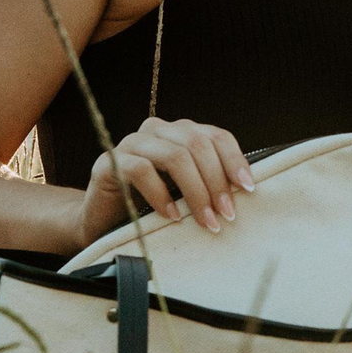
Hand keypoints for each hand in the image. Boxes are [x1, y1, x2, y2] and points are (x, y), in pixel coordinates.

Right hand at [78, 117, 254, 247]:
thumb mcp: (185, 191)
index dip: (234, 160)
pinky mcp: (108, 162)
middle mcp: (157, 130)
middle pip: (197, 144)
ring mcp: (131, 143)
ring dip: (195, 192)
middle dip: (217, 181)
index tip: (249, 189)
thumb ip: (208, 182)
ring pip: (174, 156)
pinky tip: (172, 217)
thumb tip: (247, 191)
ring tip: (206, 221)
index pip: (215, 136)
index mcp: (180, 132)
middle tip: (226, 214)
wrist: (102, 222)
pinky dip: (161, 195)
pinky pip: (141, 171)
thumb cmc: (150, 206)